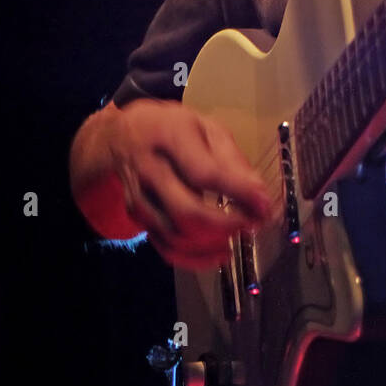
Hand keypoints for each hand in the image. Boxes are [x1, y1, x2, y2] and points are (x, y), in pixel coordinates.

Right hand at [110, 99, 272, 268]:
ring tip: (239, 234)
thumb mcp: (205, 127)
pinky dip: (195, 259)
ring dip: (213, 244)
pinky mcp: (137, 217)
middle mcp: (149, 170)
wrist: (121, 135)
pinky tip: (218, 253)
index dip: (238, 192)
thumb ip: (231, 159)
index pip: (204, 172)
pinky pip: (165, 248)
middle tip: (253, 222)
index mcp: (169, 137)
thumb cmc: (171, 127)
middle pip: (186, 211)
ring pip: (176, 235)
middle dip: (226, 225)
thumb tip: (257, 192)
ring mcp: (140, 197)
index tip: (264, 203)